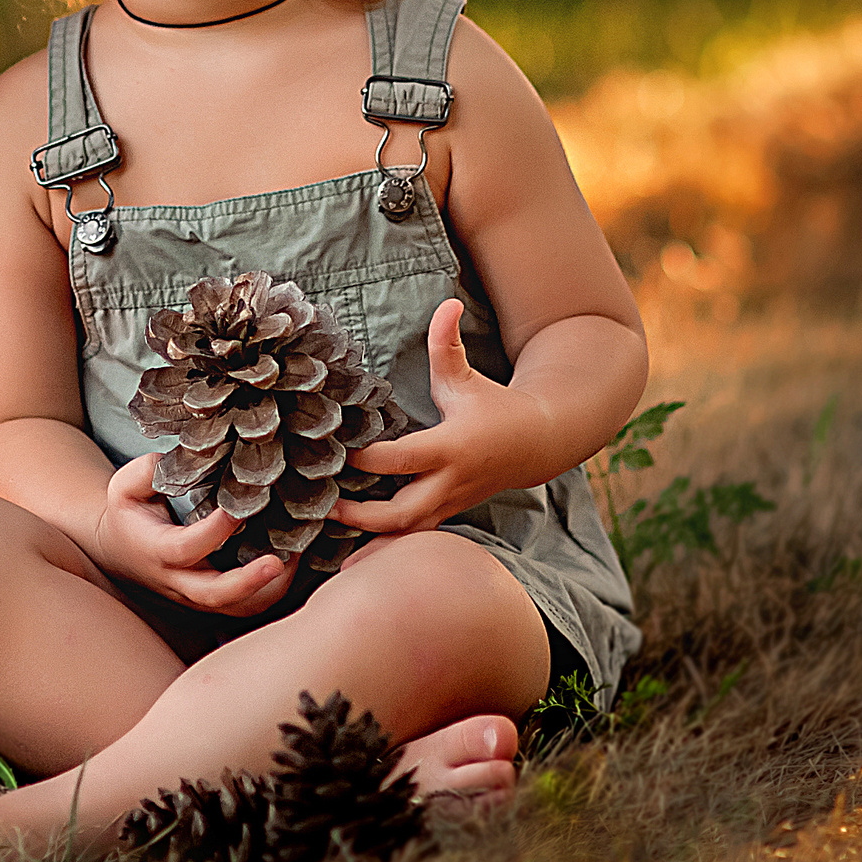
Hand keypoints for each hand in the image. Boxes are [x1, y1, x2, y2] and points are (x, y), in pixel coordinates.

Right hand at [89, 454, 294, 616]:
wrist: (119, 550)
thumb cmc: (128, 513)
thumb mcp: (124, 486)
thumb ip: (148, 472)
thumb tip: (180, 461)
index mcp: (156, 550)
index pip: (186, 548)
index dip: (214, 531)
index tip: (237, 509)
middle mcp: (178, 580)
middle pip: (214, 595)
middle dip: (248, 582)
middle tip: (277, 562)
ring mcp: (196, 596)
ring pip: (237, 608)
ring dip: (269, 588)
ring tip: (294, 557)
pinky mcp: (213, 600)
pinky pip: (246, 606)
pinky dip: (271, 590)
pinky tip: (289, 561)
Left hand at [337, 298, 557, 536]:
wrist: (537, 445)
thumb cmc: (494, 407)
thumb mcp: (466, 377)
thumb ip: (448, 344)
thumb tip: (448, 303)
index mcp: (451, 447)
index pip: (404, 459)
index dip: (368, 459)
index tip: (337, 453)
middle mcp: (450, 482)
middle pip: (404, 512)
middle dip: (363, 516)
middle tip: (324, 508)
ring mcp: (450, 504)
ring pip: (410, 534)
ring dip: (372, 539)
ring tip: (331, 534)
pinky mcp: (448, 515)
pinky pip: (416, 538)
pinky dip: (388, 548)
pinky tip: (357, 558)